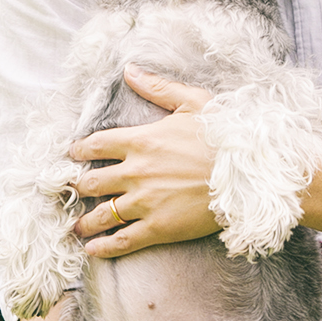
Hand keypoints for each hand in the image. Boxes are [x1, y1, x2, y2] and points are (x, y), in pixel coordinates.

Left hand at [69, 66, 220, 255]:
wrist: (249, 175)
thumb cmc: (224, 136)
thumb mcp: (193, 101)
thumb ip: (158, 88)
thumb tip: (129, 71)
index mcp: (142, 140)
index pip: (96, 145)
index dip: (79, 150)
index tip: (72, 155)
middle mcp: (136, 172)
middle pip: (92, 181)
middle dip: (78, 187)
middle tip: (72, 191)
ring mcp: (146, 202)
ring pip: (102, 214)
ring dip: (85, 221)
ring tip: (77, 226)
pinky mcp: (159, 228)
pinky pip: (122, 240)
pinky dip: (103, 246)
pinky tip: (92, 249)